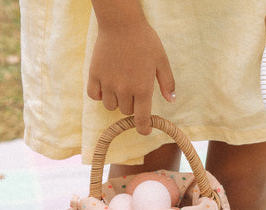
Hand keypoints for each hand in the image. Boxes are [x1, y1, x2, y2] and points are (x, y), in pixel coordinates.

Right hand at [87, 4, 174, 134]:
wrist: (121, 22)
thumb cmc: (144, 40)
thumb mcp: (162, 61)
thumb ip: (167, 83)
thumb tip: (171, 100)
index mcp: (142, 89)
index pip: (141, 119)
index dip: (143, 128)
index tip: (144, 129)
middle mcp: (124, 89)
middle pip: (126, 111)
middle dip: (132, 106)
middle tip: (134, 90)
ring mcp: (107, 83)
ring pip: (111, 106)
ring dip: (116, 101)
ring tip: (120, 86)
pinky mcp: (94, 74)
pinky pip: (95, 95)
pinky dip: (99, 95)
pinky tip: (105, 86)